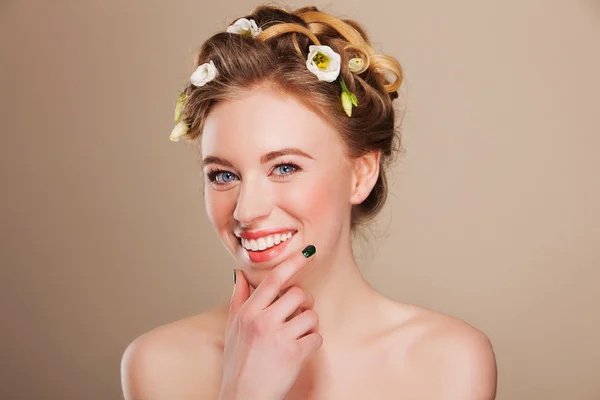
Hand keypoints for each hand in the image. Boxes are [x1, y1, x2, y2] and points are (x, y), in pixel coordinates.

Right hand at [218, 245, 321, 399]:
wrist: (242, 398)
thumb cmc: (238, 364)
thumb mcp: (232, 330)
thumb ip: (238, 300)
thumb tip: (240, 274)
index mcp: (248, 312)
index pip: (274, 279)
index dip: (293, 263)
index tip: (309, 252)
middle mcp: (262, 321)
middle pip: (298, 294)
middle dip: (304, 303)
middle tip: (299, 314)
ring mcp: (278, 337)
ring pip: (311, 315)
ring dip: (309, 325)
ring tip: (296, 337)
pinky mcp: (294, 354)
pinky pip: (316, 337)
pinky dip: (313, 343)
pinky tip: (300, 351)